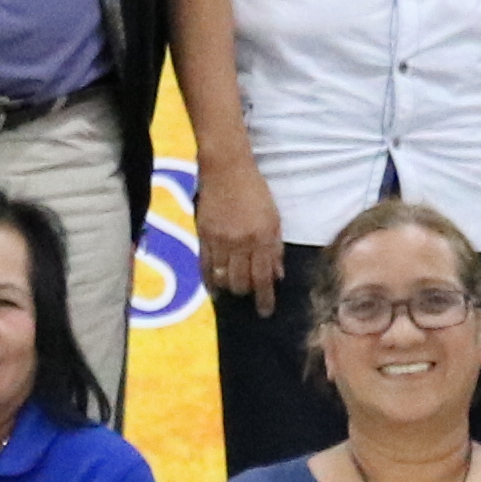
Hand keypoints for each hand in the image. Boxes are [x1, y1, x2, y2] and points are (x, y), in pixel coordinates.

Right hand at [197, 150, 284, 306]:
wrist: (226, 169)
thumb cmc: (255, 191)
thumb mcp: (274, 218)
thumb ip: (275, 248)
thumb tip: (278, 276)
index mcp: (262, 238)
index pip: (263, 278)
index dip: (264, 298)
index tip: (265, 312)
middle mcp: (241, 243)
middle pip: (241, 282)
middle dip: (247, 293)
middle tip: (250, 295)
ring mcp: (219, 240)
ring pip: (223, 277)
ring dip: (229, 288)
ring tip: (233, 292)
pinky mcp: (203, 235)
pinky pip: (205, 266)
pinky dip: (210, 281)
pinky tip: (214, 289)